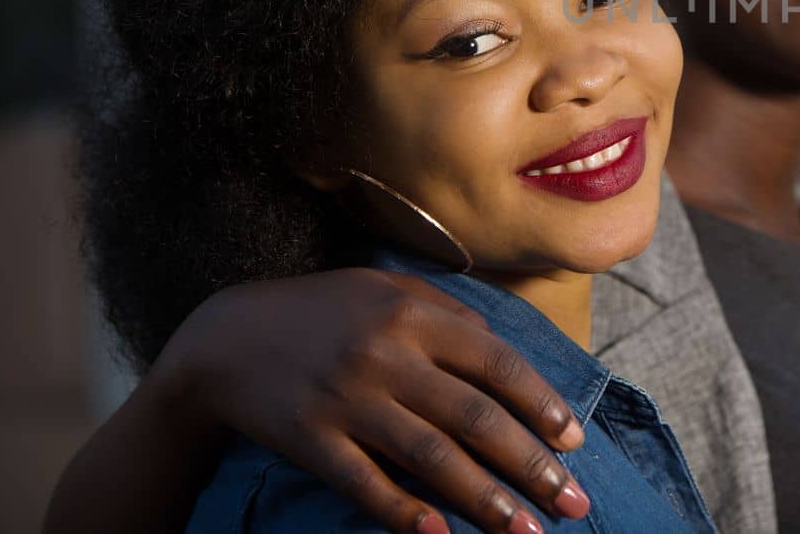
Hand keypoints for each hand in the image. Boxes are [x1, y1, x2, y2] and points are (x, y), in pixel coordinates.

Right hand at [156, 268, 592, 533]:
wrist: (226, 338)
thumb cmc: (324, 312)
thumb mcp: (388, 289)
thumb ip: (450, 316)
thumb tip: (508, 357)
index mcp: (413, 313)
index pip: (496, 363)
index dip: (541, 404)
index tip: (574, 442)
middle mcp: (385, 354)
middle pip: (475, 416)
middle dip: (531, 464)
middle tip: (573, 501)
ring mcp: (346, 399)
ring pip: (431, 455)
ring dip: (485, 499)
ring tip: (526, 530)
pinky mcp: (310, 439)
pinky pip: (365, 483)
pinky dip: (404, 512)